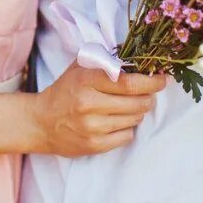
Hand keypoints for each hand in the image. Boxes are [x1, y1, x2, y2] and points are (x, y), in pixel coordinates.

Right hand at [30, 63, 166, 156]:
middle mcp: (89, 104)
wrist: (40, 123)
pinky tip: (116, 122)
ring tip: (126, 106)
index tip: (162, 79)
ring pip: (135, 119)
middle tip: (146, 93)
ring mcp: (92, 127)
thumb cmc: (64, 92)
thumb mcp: (78, 69)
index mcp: (86, 81)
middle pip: (138, 102)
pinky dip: (127, 128)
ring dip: (137, 112)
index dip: (151, 81)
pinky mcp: (94, 145)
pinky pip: (127, 136)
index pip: (128, 82)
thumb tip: (136, 57)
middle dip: (148, 97)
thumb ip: (103, 60)